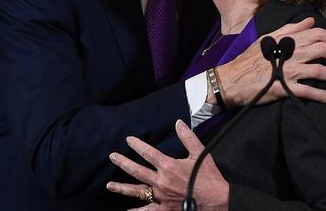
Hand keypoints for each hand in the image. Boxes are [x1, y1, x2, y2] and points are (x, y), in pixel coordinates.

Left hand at [107, 120, 228, 210]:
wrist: (215, 200)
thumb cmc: (208, 177)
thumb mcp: (199, 153)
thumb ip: (187, 137)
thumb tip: (178, 123)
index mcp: (168, 166)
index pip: (148, 153)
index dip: (137, 145)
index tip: (129, 139)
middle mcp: (161, 181)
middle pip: (137, 170)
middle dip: (123, 162)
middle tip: (113, 156)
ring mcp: (160, 196)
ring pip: (137, 191)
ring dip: (122, 188)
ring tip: (109, 185)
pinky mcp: (164, 209)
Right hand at [216, 17, 325, 106]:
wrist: (231, 80)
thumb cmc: (249, 59)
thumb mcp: (268, 38)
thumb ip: (291, 29)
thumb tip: (310, 21)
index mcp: (286, 40)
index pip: (317, 34)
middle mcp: (289, 54)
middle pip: (322, 49)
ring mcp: (286, 71)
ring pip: (318, 70)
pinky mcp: (283, 88)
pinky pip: (307, 91)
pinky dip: (321, 94)